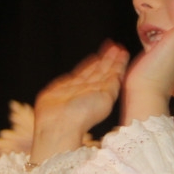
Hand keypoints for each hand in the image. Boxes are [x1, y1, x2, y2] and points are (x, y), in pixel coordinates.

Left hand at [31, 42, 128, 161]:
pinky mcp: (108, 95)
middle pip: (97, 73)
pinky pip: (115, 76)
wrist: (61, 126)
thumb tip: (69, 78)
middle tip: (112, 48)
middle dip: (105, 61)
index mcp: (70, 93)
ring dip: (113, 61)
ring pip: (107, 73)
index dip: (91, 66)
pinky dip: (119, 65)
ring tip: (118, 49)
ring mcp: (98, 94)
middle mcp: (85, 93)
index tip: (97, 56)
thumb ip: (62, 86)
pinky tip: (122, 55)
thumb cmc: (52, 116)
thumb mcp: (51, 95)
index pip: (84, 76)